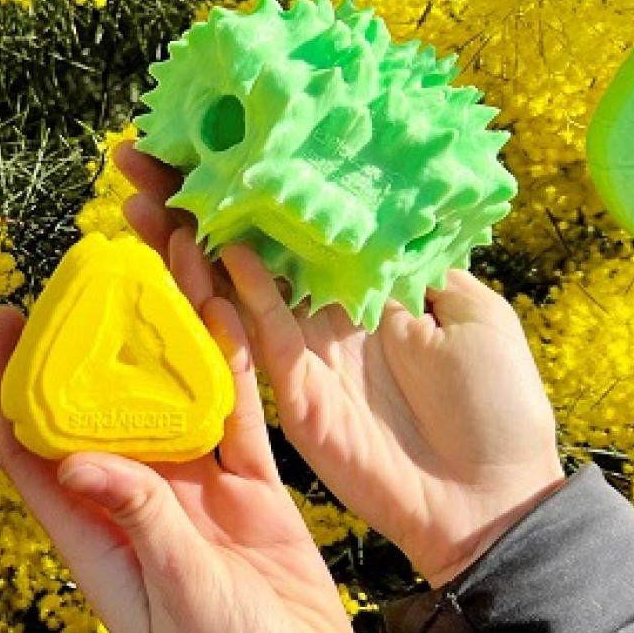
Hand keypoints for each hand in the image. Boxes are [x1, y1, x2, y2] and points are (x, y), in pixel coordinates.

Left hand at [0, 226, 375, 632]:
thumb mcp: (178, 599)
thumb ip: (139, 522)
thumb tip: (74, 459)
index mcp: (96, 538)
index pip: (33, 448)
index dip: (11, 383)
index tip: (1, 318)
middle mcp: (137, 506)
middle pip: (101, 406)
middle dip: (92, 338)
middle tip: (89, 265)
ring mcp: (196, 498)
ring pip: (171, 397)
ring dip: (165, 335)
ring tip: (162, 260)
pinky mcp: (252, 496)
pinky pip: (236, 417)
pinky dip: (230, 365)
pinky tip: (226, 308)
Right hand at [115, 144, 566, 587]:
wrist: (498, 496)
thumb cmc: (499, 405)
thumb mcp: (471, 311)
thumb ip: (418, 261)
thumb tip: (377, 203)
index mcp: (360, 287)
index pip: (291, 221)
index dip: (250, 182)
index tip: (203, 135)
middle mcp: (320, 315)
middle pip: (240, 245)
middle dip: (186, 203)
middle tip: (135, 155)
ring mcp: (302, 357)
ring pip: (230, 287)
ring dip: (184, 242)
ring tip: (144, 197)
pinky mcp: (295, 398)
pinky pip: (255, 337)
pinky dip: (232, 294)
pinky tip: (205, 248)